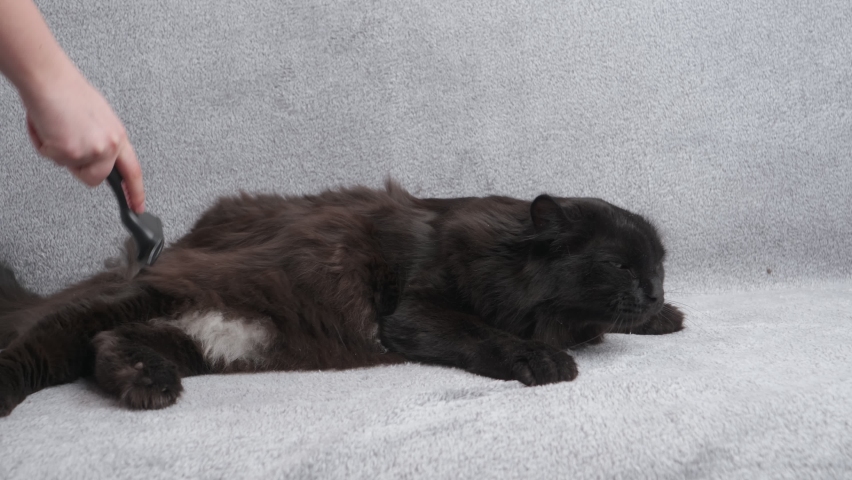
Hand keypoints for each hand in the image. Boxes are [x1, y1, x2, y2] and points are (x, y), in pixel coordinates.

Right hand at [22, 67, 145, 212]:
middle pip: (96, 178)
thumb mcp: (97, 120)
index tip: (138, 206)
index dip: (136, 192)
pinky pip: (53, 159)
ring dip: (61, 155)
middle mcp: (110, 144)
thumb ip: (100, 141)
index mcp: (118, 136)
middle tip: (67, 142)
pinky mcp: (73, 152)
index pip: (133, 171)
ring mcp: (93, 150)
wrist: (50, 79)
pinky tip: (48, 127)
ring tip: (58, 129)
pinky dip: (44, 145)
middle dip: (79, 167)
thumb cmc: (68, 93)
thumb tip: (94, 156)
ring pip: (73, 170)